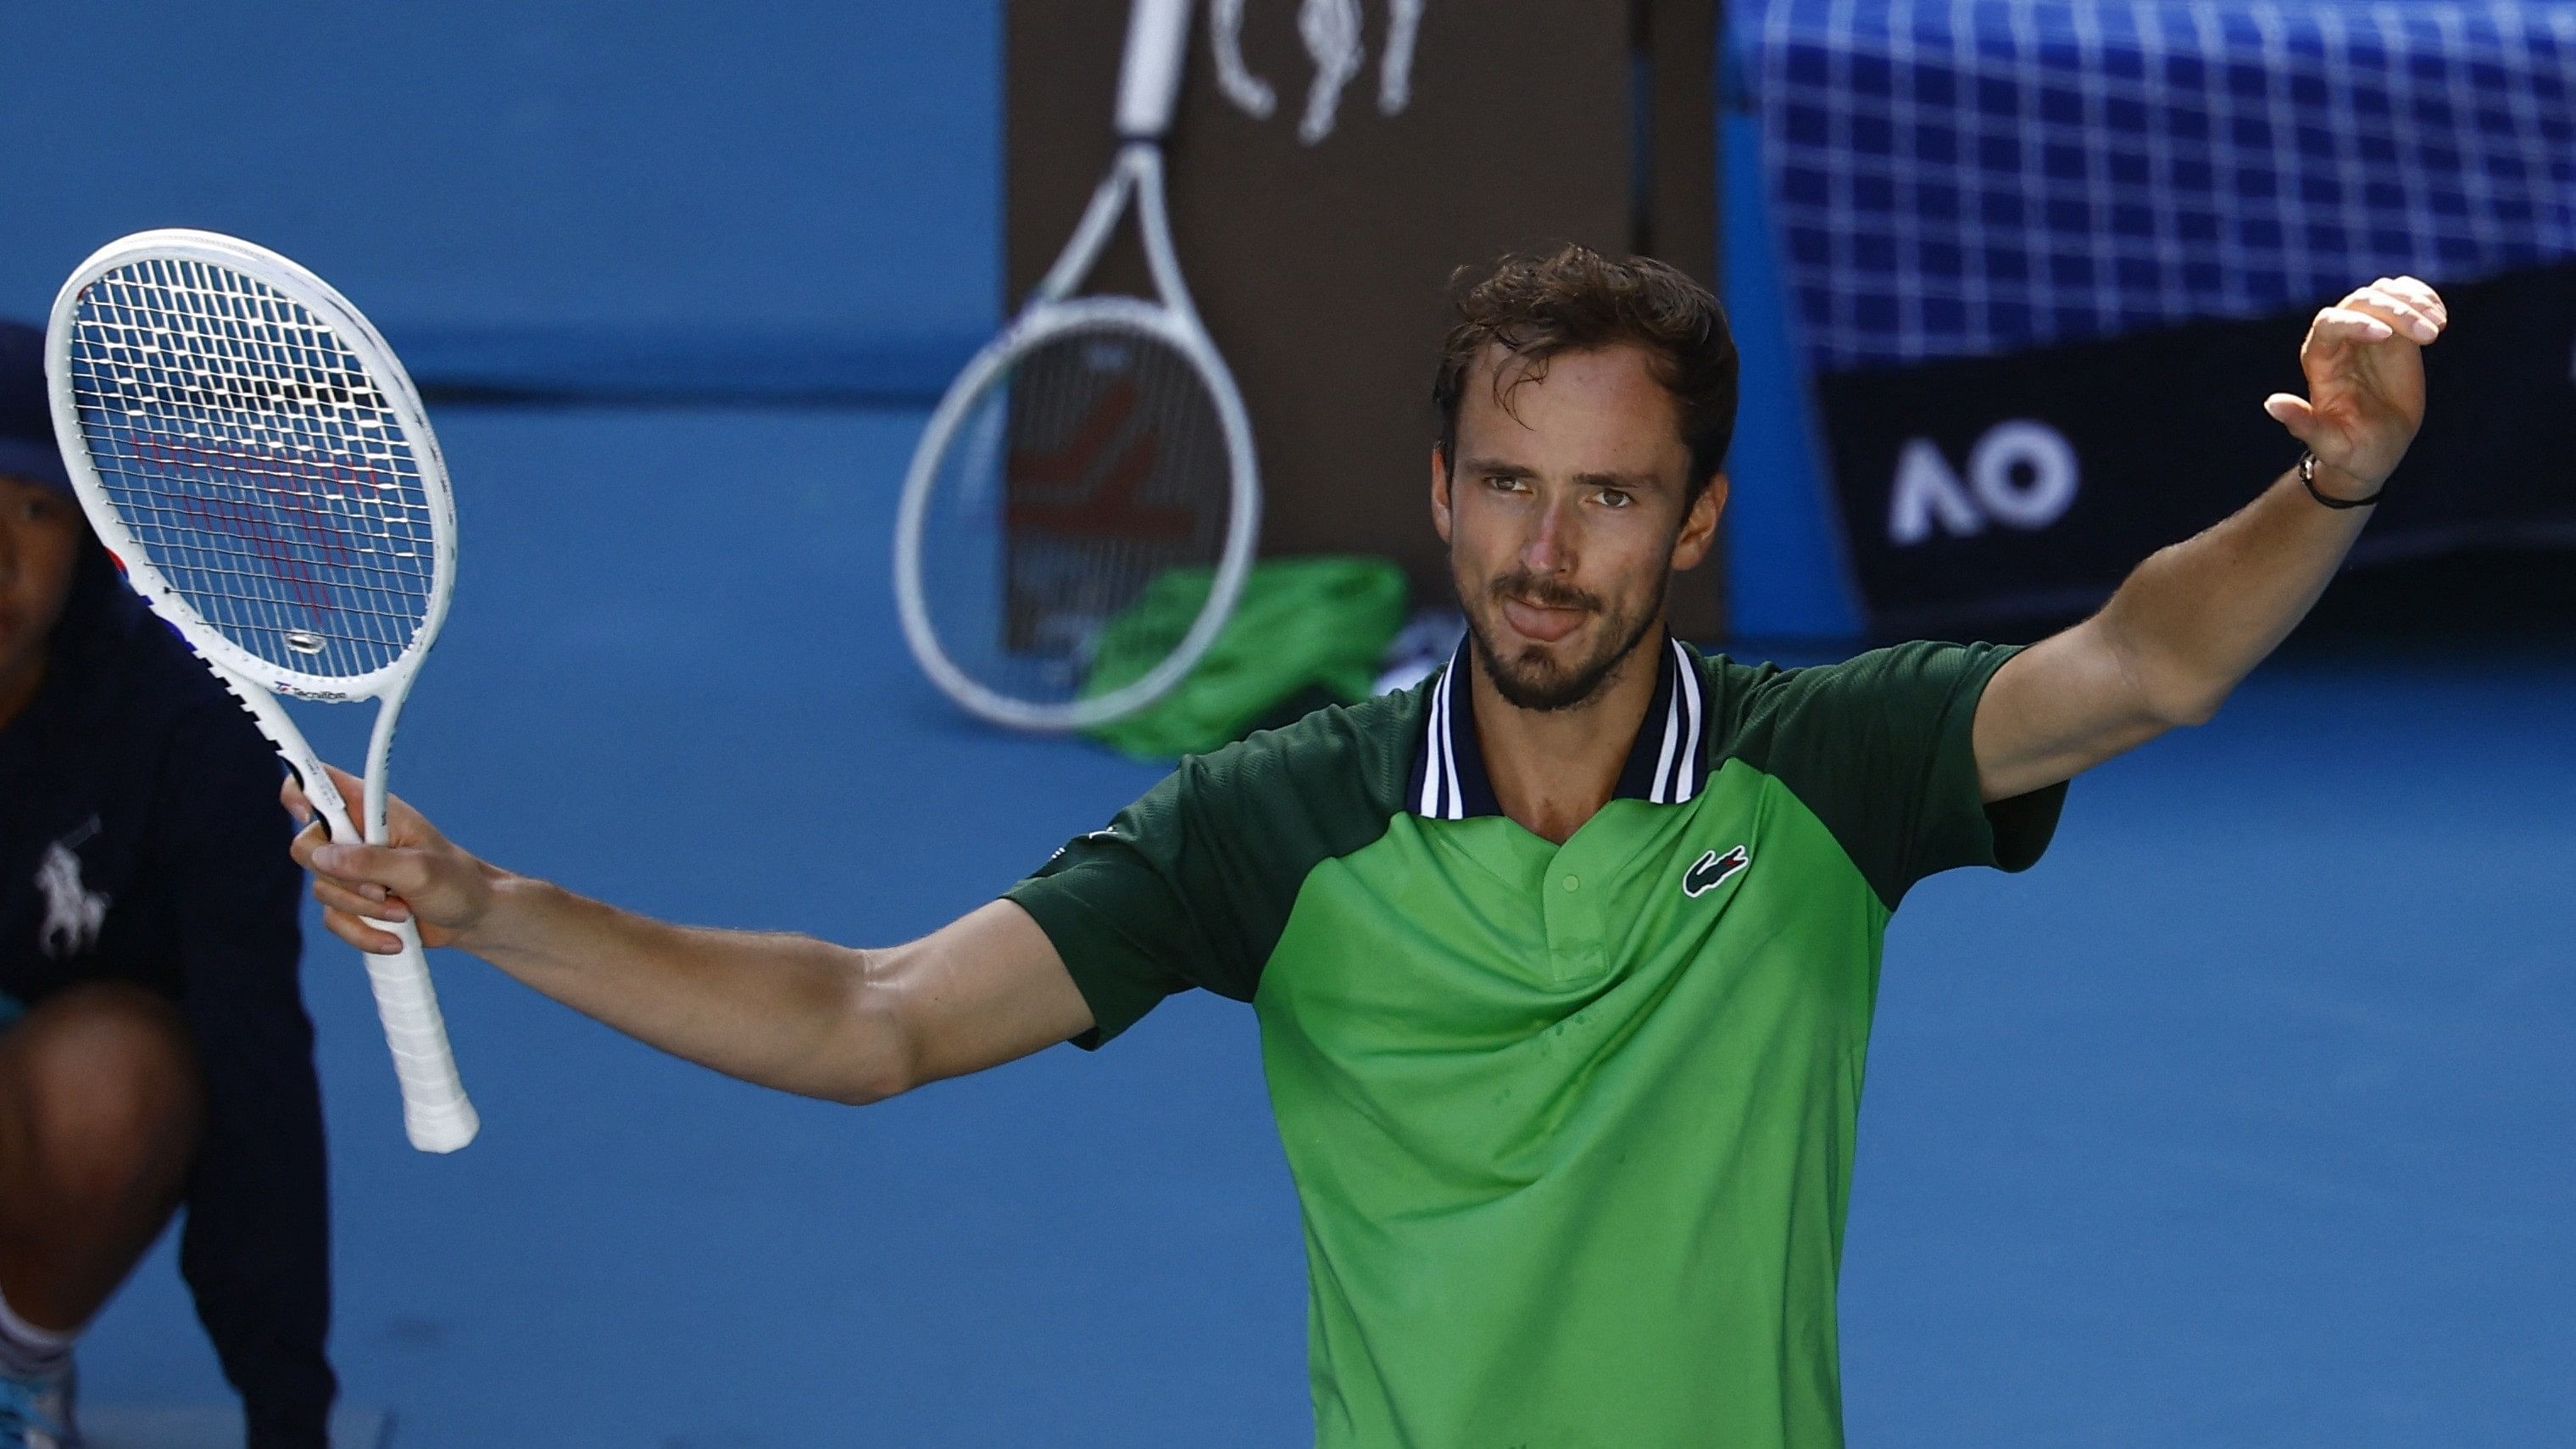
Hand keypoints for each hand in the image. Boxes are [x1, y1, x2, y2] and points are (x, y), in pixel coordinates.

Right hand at [284, 763, 496, 955]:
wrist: (472, 918)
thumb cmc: (456, 882)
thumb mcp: (419, 870)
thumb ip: (370, 862)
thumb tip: (321, 858)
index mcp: (372, 809)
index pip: (318, 783)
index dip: (300, 790)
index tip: (306, 814)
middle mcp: (355, 835)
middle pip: (307, 847)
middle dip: (344, 879)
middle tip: (383, 889)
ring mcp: (350, 870)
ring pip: (321, 890)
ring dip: (365, 910)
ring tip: (404, 909)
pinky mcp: (351, 900)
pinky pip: (334, 919)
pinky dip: (363, 932)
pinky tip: (394, 936)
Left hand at [2264, 276, 2446, 496]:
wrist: (2376, 448)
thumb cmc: (2348, 449)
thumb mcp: (2327, 442)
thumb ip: (2302, 423)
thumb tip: (2271, 404)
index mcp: (2319, 361)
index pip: (2329, 324)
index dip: (2355, 323)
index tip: (2386, 335)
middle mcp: (2341, 339)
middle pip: (2361, 301)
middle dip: (2397, 311)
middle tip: (2430, 336)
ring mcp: (2369, 330)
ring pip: (2385, 293)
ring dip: (2414, 301)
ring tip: (2438, 327)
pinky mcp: (2397, 330)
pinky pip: (2407, 298)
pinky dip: (2425, 299)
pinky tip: (2440, 319)